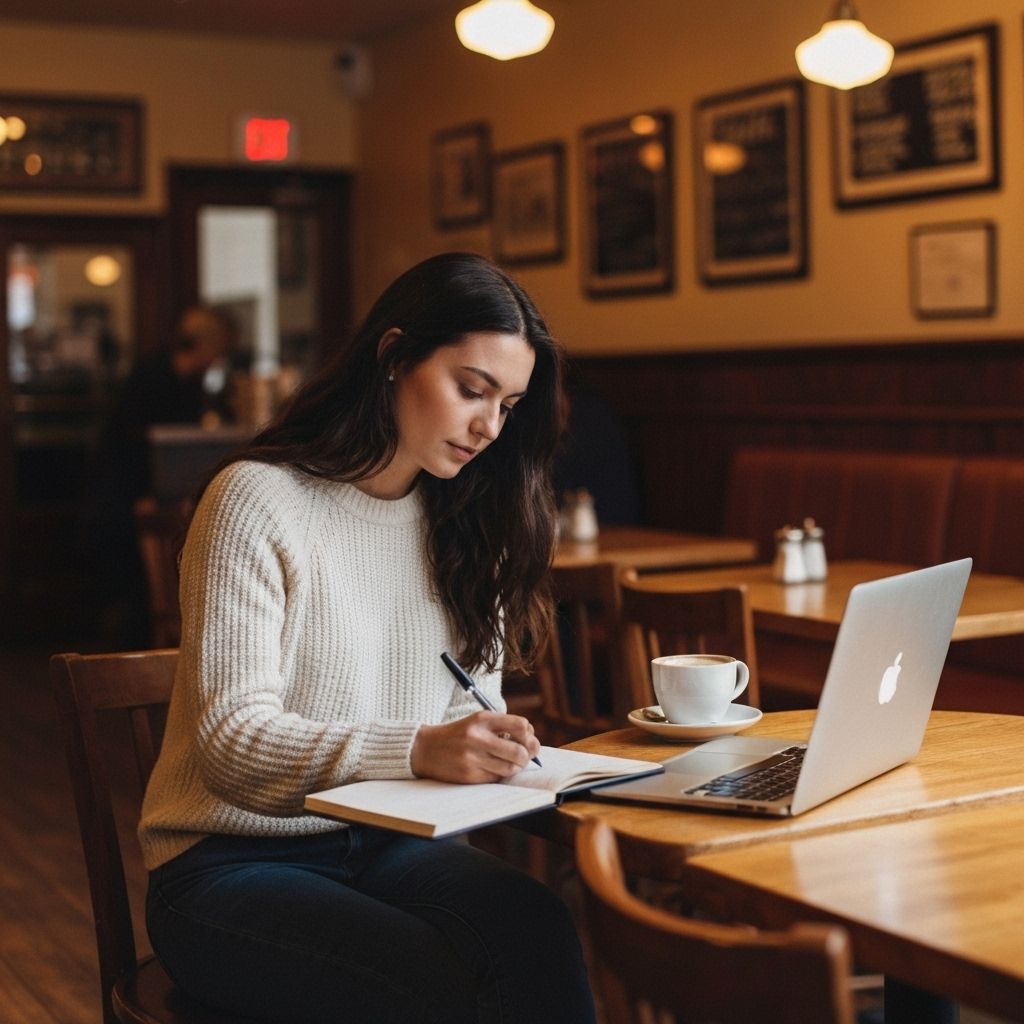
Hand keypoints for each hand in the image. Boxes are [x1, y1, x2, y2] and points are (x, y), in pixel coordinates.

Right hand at [410, 710, 540, 782]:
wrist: (425, 748)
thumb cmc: (458, 734)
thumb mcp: (477, 721)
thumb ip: (503, 727)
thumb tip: (531, 741)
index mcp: (482, 719)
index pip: (520, 725)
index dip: (529, 734)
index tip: (526, 738)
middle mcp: (478, 737)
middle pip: (519, 751)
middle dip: (527, 756)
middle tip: (524, 756)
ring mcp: (473, 758)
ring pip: (510, 768)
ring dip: (515, 767)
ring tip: (509, 762)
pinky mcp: (469, 775)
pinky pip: (496, 777)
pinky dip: (499, 774)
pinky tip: (492, 767)